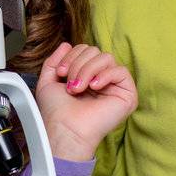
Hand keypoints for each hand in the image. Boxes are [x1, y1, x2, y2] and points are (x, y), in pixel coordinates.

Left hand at [33, 42, 137, 160]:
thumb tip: (67, 44)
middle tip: (70, 84)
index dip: (71, 56)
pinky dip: (104, 75)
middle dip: (78, 64)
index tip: (60, 73)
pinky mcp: (127, 95)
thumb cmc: (57, 113)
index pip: (85, 50)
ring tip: (78, 88)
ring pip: (106, 57)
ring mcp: (114, 87)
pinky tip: (94, 87)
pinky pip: (121, 71)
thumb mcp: (48, 81)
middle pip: (95, 51)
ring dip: (87, 70)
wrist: (64, 130)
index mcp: (86, 76)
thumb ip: (54, 60)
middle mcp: (101, 79)